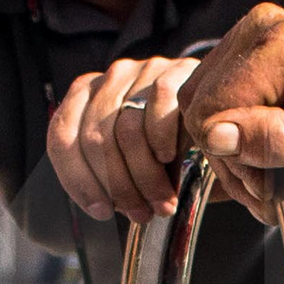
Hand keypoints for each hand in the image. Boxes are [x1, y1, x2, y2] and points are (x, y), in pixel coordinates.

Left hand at [46, 54, 208, 221]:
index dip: (77, 180)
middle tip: (140, 214)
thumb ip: (110, 173)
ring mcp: (144, 70)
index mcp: (86, 97)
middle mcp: (110, 79)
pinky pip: (160, 107)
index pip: (62, 137)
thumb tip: (105, 206)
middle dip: (117, 186)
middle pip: (95, 138)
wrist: (221, 112)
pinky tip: (170, 157)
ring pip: (127, 129)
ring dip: (144, 176)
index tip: (101, 210)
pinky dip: (162, 140)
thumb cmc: (169, 142)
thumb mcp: (131, 158)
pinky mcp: (178, 70)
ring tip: (161, 202)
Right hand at [179, 4, 283, 194]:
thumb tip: (216, 137)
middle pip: (200, 109)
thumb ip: (277, 139)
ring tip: (273, 173)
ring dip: (231, 152)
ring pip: (201, 108)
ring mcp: (251, 35)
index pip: (209, 113)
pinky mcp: (249, 51)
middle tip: (273, 186)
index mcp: (277, 45)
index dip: (232, 159)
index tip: (271, 184)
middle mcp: (257, 28)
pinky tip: (266, 151)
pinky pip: (214, 100)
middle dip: (231, 158)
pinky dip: (234, 136)